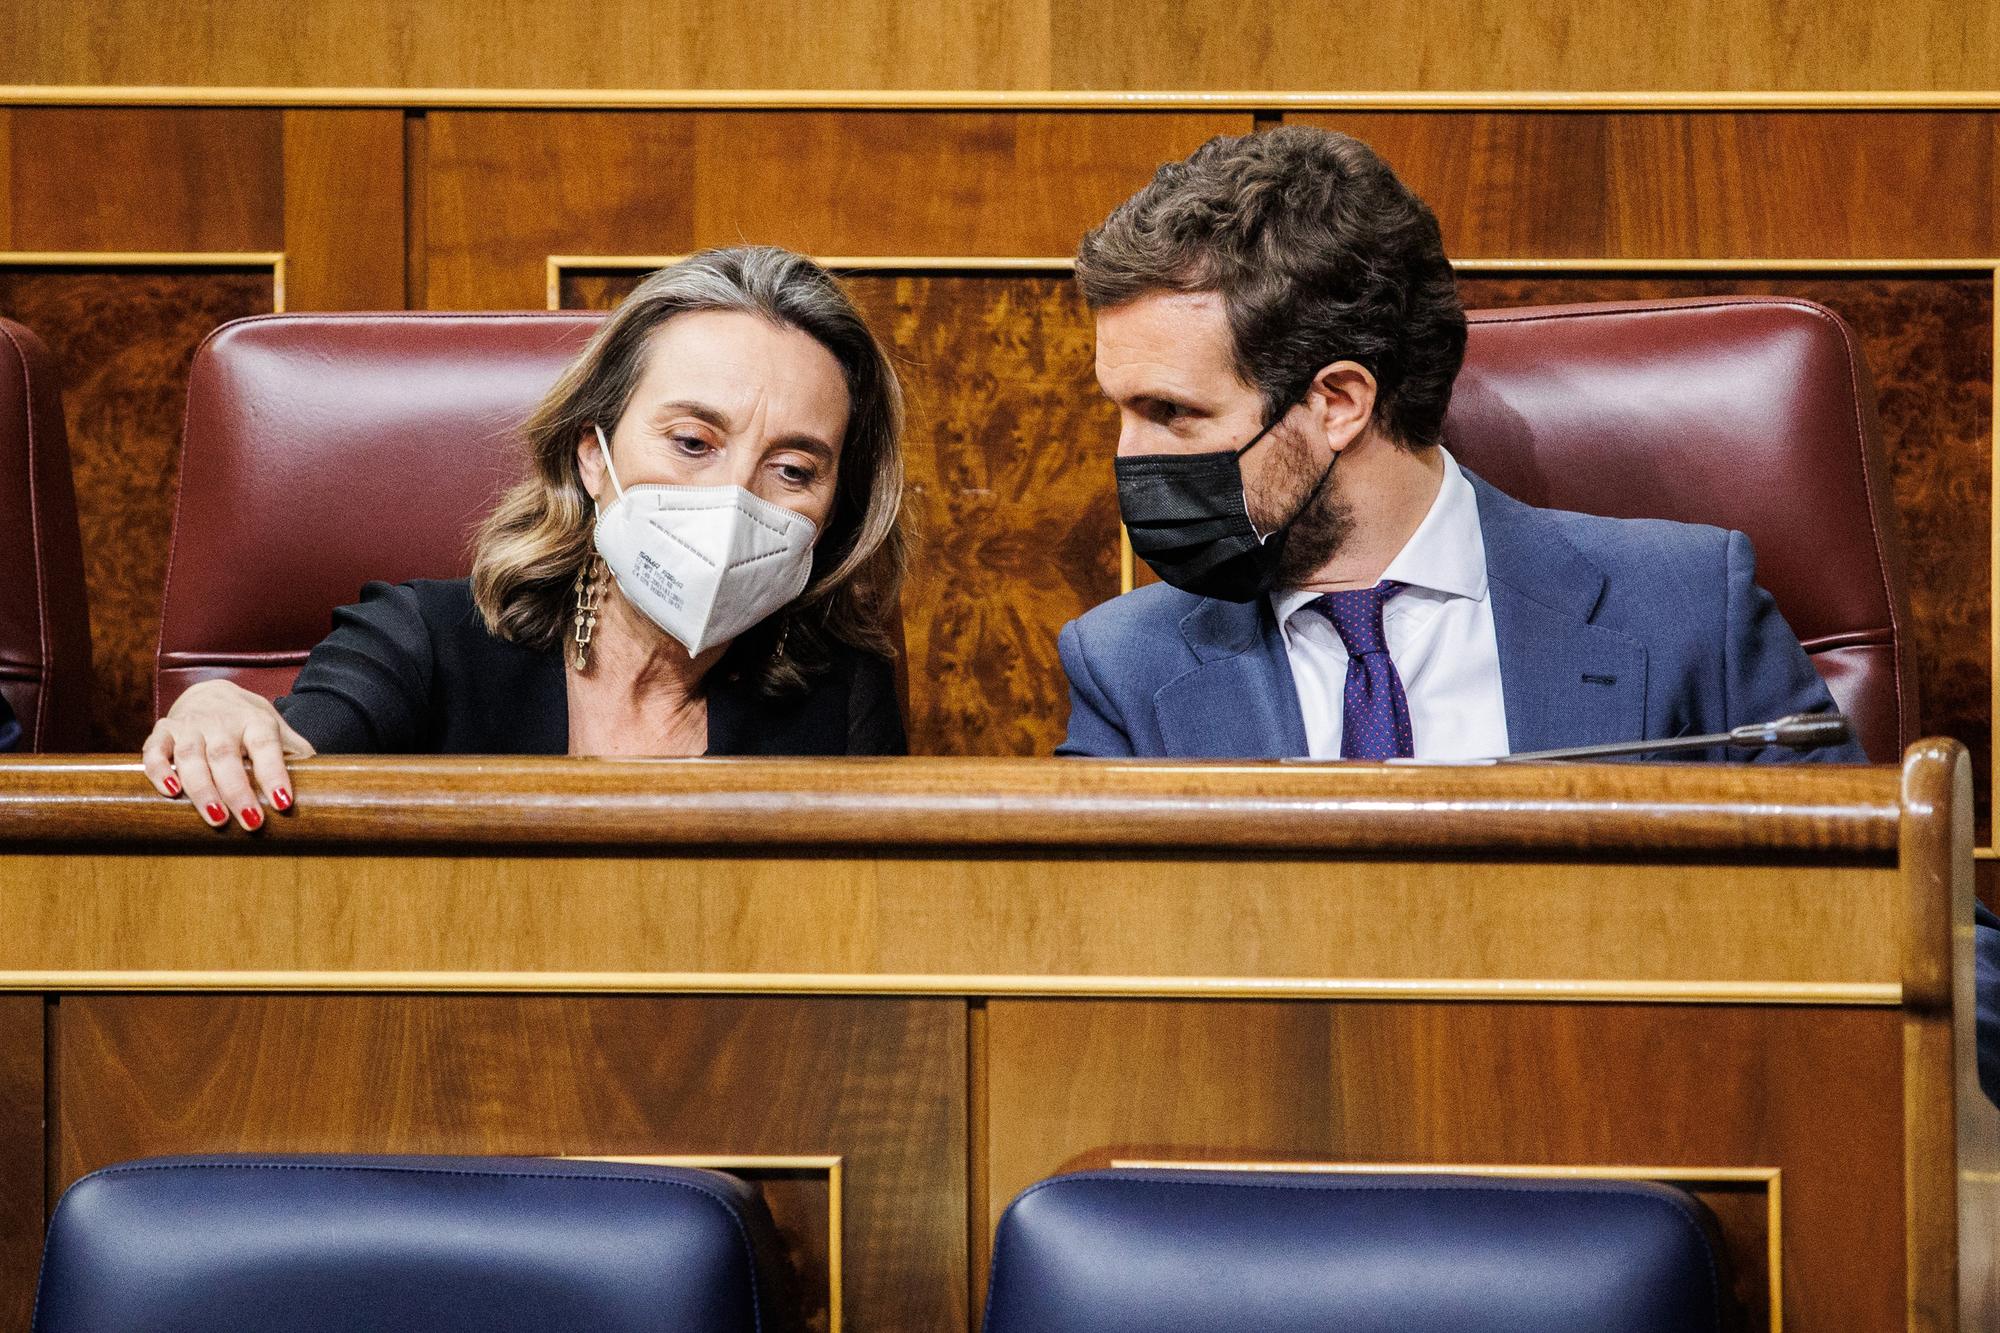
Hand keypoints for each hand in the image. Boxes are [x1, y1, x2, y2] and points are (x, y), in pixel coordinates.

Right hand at [141, 680, 315, 829]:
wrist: (212, 691)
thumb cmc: (251, 722)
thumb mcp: (278, 731)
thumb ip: (297, 754)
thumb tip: (327, 781)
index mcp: (256, 721)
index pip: (266, 747)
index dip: (274, 774)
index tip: (283, 803)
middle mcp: (222, 722)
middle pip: (227, 757)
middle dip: (238, 792)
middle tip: (251, 822)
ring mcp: (191, 726)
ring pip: (191, 757)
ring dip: (202, 789)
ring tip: (216, 818)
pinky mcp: (164, 731)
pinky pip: (155, 751)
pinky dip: (158, 770)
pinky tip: (170, 791)